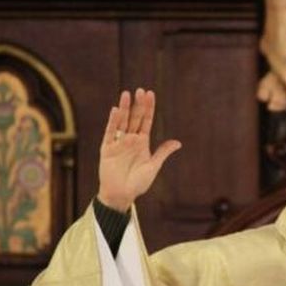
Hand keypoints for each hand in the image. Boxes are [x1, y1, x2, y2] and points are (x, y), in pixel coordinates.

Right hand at [97, 88, 181, 211]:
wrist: (122, 195)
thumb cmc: (138, 183)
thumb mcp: (153, 166)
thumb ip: (162, 153)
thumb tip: (178, 142)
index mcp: (142, 143)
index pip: (146, 121)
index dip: (148, 108)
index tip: (151, 94)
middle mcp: (130, 140)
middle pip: (135, 118)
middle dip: (138, 105)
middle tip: (141, 90)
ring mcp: (118, 143)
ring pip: (122, 122)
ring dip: (125, 109)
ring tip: (127, 94)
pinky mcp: (107, 149)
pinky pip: (110, 133)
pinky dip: (113, 122)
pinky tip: (116, 111)